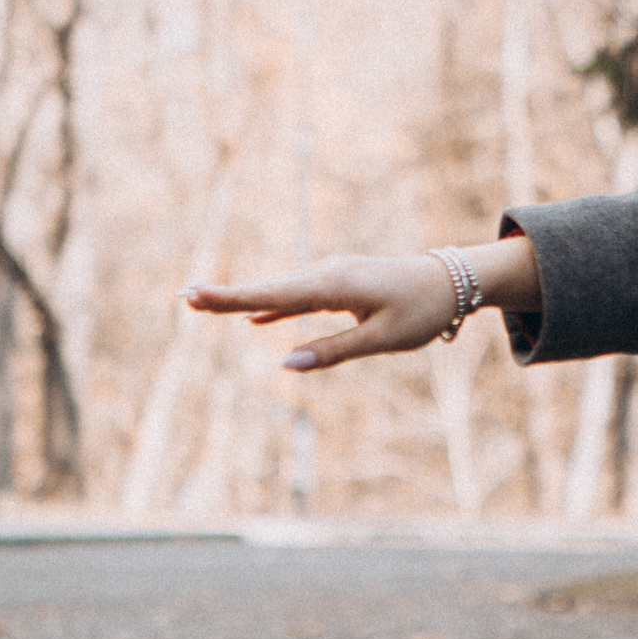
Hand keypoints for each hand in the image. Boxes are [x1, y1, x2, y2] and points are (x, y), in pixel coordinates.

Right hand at [182, 255, 456, 370]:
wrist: (454, 279)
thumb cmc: (422, 310)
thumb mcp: (382, 338)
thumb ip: (334, 351)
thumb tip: (287, 364)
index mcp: (334, 285)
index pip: (273, 294)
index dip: (233, 298)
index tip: (197, 295)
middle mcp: (327, 273)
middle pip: (268, 288)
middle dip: (227, 295)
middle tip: (184, 297)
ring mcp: (332, 276)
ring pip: (282, 291)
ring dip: (244, 297)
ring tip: (205, 303)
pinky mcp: (340, 283)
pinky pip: (300, 295)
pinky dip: (275, 303)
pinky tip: (256, 316)